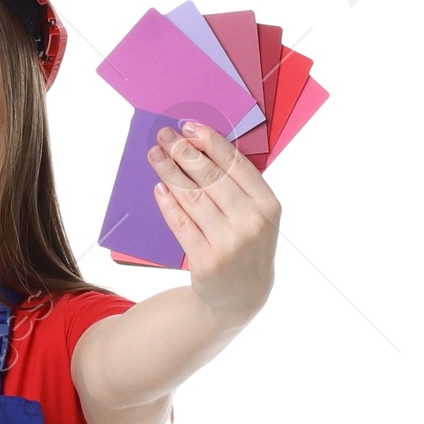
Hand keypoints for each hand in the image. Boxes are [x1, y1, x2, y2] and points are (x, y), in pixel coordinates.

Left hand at [146, 123, 278, 328]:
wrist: (242, 297)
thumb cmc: (247, 245)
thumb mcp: (258, 215)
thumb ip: (240, 185)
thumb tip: (202, 146)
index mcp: (268, 204)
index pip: (235, 164)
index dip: (210, 142)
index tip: (189, 126)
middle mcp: (251, 223)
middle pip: (211, 178)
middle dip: (183, 152)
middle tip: (164, 136)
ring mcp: (229, 244)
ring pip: (193, 198)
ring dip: (169, 172)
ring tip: (155, 156)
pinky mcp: (206, 262)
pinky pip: (181, 225)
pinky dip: (168, 204)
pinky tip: (159, 187)